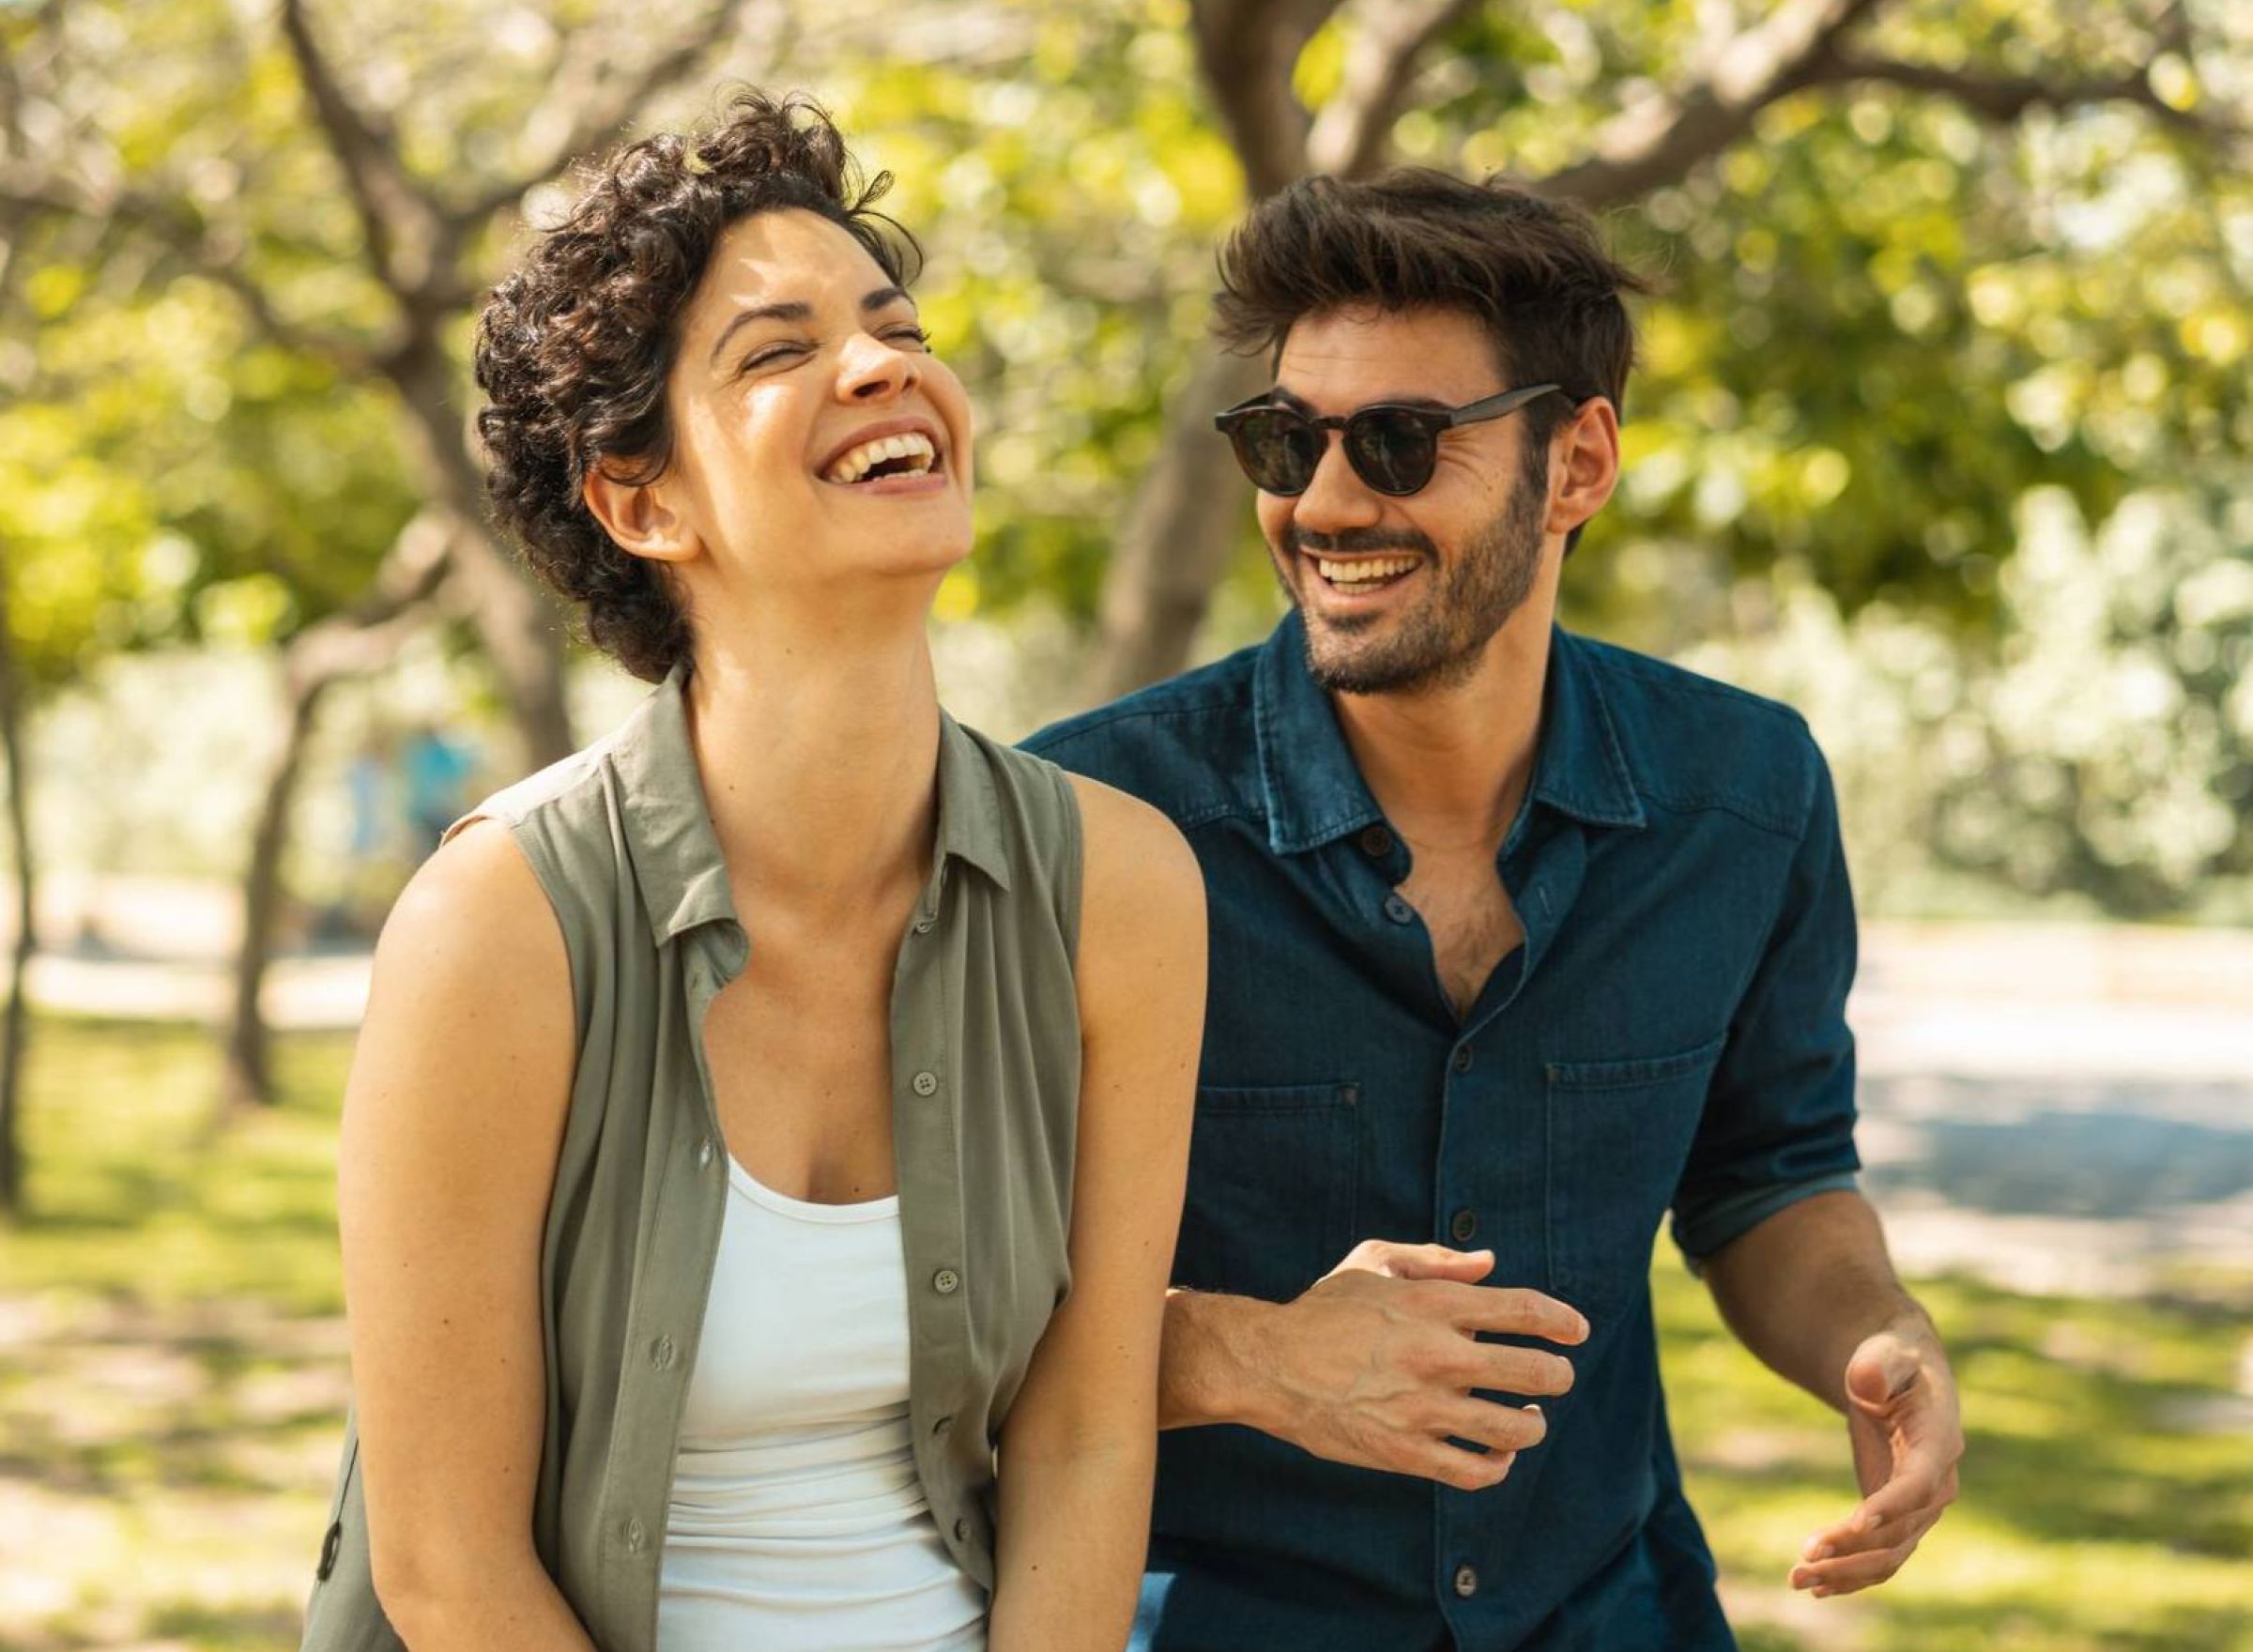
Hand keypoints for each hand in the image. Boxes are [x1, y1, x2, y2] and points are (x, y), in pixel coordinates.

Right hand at [1237, 1239, 1588, 1490]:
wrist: (1268, 1363)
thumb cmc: (1323, 1309)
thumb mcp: (1374, 1262)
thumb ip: (1436, 1260)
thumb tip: (1489, 1263)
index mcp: (1433, 1304)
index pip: (1524, 1310)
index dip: (1563, 1320)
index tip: (1577, 1330)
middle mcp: (1436, 1355)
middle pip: (1534, 1371)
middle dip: (1557, 1375)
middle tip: (1556, 1377)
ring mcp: (1423, 1407)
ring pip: (1514, 1427)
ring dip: (1533, 1424)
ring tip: (1529, 1419)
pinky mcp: (1405, 1452)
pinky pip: (1475, 1471)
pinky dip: (1498, 1466)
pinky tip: (1498, 1455)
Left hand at [1789, 1321, 1962, 1597]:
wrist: (1899, 1373)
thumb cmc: (1890, 1358)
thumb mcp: (1884, 1353)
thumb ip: (1878, 1366)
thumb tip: (1865, 1383)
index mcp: (1940, 1442)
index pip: (1919, 1483)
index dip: (1891, 1506)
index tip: (1856, 1524)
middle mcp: (1937, 1484)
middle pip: (1900, 1532)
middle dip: (1853, 1549)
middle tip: (1804, 1558)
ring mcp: (1920, 1507)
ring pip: (1889, 1555)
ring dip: (1845, 1572)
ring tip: (1796, 1580)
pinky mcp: (1898, 1517)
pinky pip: (1881, 1557)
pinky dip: (1851, 1574)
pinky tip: (1814, 1586)